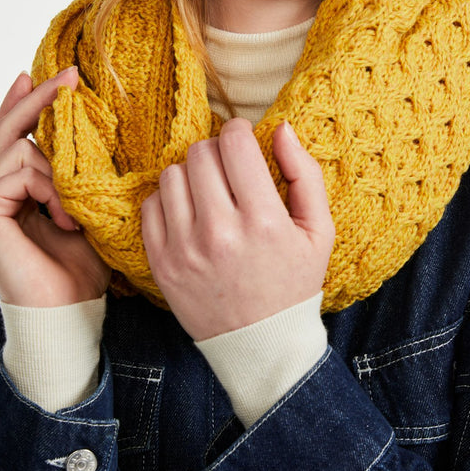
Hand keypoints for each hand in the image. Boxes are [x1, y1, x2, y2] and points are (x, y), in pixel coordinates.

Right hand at [0, 69, 110, 306]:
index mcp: (12, 190)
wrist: (71, 311)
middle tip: (72, 76)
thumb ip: (77, 173)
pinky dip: (50, 191)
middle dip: (39, 99)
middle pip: (9, 130)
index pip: (12, 136)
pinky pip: (20, 173)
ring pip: (22, 151)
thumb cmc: (81, 269)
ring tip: (75, 215)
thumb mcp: (86, 208)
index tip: (45, 74)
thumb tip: (90, 128)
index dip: (25, 103)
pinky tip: (65, 222)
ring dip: (60, 176)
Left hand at [141, 118, 334, 339]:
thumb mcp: (319, 230)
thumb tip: (280, 127)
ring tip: (209, 191)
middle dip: (216, 150)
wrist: (260, 343)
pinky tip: (189, 213)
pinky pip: (150, 205)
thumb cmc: (294, 282)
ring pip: (172, 174)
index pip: (234, 143)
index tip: (243, 139)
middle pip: (200, 153)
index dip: (239, 130)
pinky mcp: (161, 263)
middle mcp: (220, 233)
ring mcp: (184, 249)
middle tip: (228, 168)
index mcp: (262, 221)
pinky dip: (168, 200)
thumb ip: (305, 174)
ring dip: (191, 174)